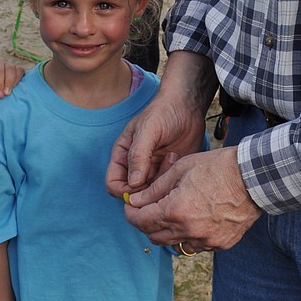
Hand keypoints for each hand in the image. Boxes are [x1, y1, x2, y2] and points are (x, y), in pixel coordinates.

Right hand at [105, 83, 207, 199]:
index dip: (123, 190)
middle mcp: (135, 166)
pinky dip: (170, 179)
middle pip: (132, 193)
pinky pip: (165, 186)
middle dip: (145, 190)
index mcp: (122, 155)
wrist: (187, 107)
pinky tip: (176, 159)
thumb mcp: (147, 130)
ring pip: (150, 192)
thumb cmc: (162, 112)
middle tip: (159, 174)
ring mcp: (152, 170)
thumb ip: (138, 155)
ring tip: (170, 158)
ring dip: (160, 182)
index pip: (113, 183)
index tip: (139, 186)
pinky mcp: (168, 172)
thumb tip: (133, 183)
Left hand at [124, 146, 260, 251]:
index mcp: (175, 211)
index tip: (132, 206)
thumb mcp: (180, 170)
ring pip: (174, 244)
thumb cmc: (217, 167)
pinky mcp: (220, 244)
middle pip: (154, 236)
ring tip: (172, 213)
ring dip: (167, 232)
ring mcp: (206, 241)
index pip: (141, 221)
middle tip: (148, 209)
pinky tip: (194, 219)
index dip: (131, 214)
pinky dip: (189, 236)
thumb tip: (135, 201)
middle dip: (146, 223)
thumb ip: (154, 189)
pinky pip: (196, 245)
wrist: (253, 177)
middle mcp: (189, 231)